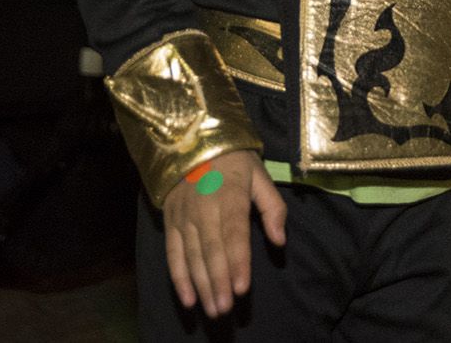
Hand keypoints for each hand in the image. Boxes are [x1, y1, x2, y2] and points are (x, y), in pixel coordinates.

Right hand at [162, 150, 286, 317]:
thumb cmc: (235, 161)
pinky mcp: (170, 222)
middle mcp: (204, 208)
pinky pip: (173, 253)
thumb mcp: (260, 176)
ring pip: (192, 256)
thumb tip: (280, 241)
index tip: (241, 288)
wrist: (192, 140)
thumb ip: (273, 208)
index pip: (234, 234)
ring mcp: (184, 216)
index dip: (237, 262)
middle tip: (224, 309)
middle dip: (218, 282)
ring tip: (211, 309)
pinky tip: (187, 298)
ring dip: (201, 285)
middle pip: (211, 250)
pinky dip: (178, 277)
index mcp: (230, 195)